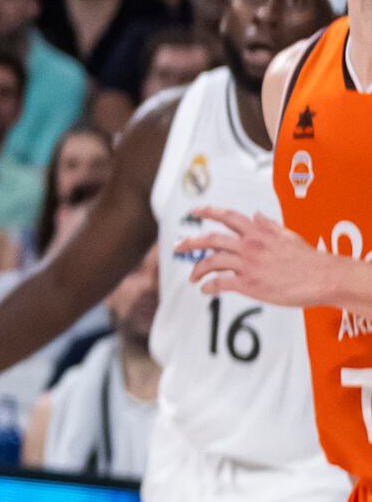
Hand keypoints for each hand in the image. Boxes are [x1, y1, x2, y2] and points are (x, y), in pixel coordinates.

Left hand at [181, 205, 326, 307]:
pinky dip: (209, 286)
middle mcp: (249, 245)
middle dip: (190, 242)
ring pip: (211, 261)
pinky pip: (221, 283)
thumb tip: (256, 214)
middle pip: (211, 239)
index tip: (195, 211)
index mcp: (258, 231)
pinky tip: (205, 290)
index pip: (227, 216)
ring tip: (192, 277)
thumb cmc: (309, 259)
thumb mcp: (288, 235)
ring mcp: (248, 265)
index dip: (208, 212)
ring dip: (197, 269)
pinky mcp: (250, 285)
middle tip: (177, 247)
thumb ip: (269, 225)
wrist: (323, 278)